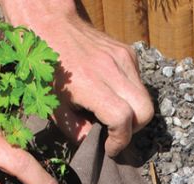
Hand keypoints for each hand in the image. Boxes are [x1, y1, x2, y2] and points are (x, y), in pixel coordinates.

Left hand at [2, 2, 153, 156]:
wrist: (51, 25)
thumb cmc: (47, 69)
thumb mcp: (54, 107)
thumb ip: (76, 131)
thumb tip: (95, 145)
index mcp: (91, 84)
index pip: (123, 119)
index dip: (120, 140)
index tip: (109, 148)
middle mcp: (112, 69)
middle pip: (145, 112)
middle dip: (134, 130)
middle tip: (115, 135)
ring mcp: (123, 58)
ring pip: (146, 99)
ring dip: (134, 114)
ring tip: (113, 117)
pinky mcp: (128, 52)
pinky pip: (139, 84)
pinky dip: (131, 97)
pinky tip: (112, 96)